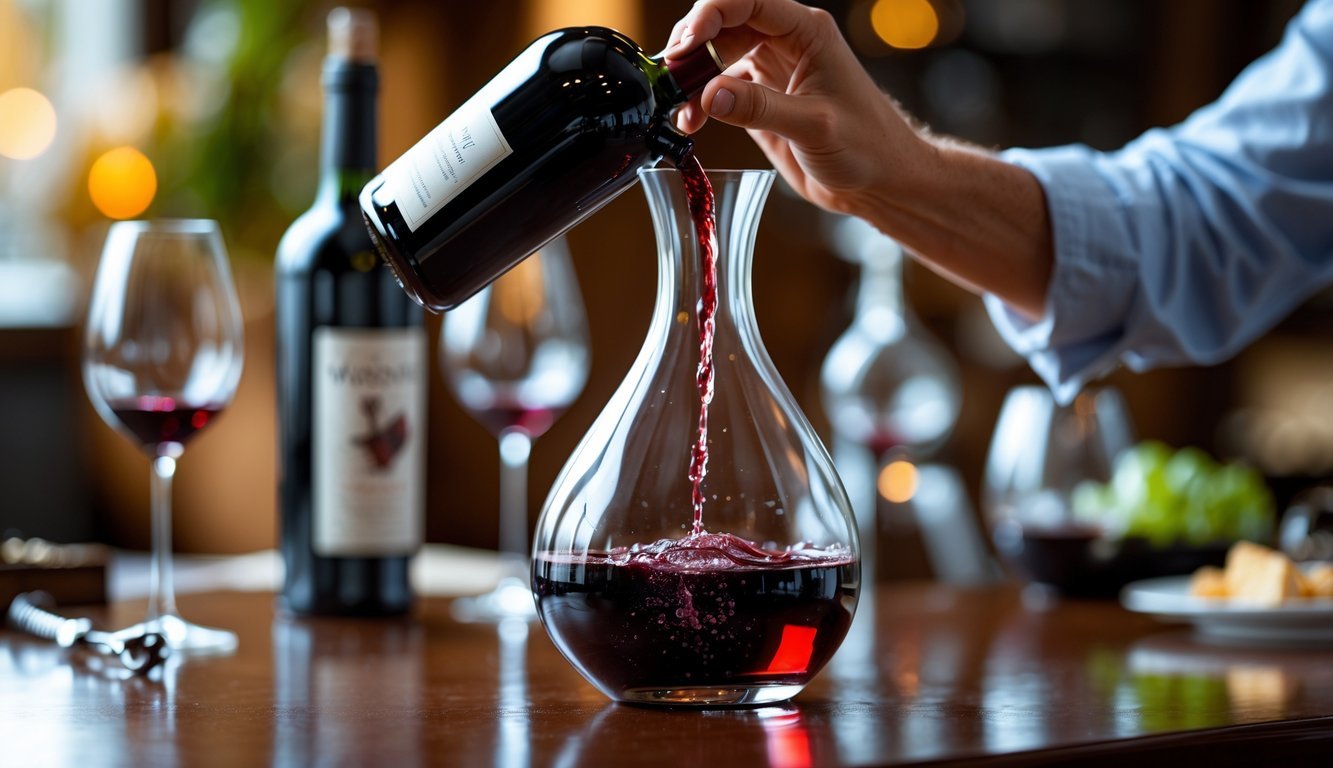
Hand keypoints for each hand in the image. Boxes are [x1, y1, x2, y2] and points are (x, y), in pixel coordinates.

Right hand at [665, 0, 1053, 317]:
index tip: (685, 45)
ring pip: (714, 58)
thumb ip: (762, 109)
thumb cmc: (868, 146)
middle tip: (671, 75)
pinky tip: (691, 124)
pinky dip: (698, 104)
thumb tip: (710, 96)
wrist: (881, 183)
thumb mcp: (815, 126)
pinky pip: (717, 92)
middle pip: (722, 24)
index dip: (709, 16)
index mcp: (806, 32)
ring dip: (690, 79)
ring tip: (680, 109)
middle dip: (691, 46)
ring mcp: (770, 73)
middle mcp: (785, 45)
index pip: (746, 2)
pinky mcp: (759, 103)